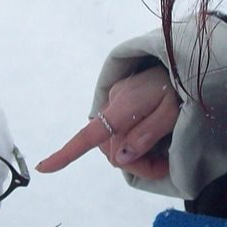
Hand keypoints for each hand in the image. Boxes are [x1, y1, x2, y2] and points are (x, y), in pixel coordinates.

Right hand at [36, 67, 180, 179]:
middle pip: (110, 148)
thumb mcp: (173, 113)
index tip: (44, 168)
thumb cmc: (180, 87)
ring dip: (135, 157)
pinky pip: (118, 132)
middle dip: (134, 164)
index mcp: (124, 104)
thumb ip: (146, 135)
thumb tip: (118, 158)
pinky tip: (150, 145)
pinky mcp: (119, 102)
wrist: (182, 58)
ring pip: (113, 143)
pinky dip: (132, 145)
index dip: (67, 153)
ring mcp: (114, 100)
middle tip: (162, 166)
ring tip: (161, 158)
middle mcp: (113, 102)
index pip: (91, 133)